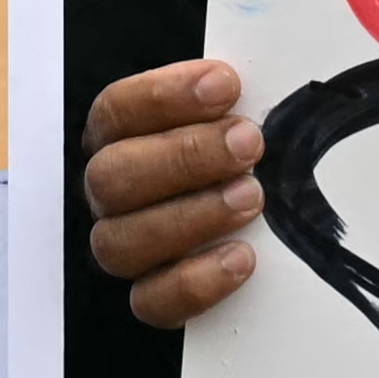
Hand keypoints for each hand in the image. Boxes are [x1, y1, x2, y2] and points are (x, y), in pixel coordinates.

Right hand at [84, 57, 265, 325]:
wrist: (267, 221)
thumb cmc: (240, 149)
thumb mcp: (235, 110)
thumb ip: (228, 92)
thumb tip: (241, 74)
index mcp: (119, 136)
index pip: (116, 110)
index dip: (165, 97)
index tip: (225, 85)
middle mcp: (111, 193)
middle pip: (111, 178)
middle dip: (184, 158)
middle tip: (247, 144)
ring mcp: (125, 247)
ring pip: (121, 242)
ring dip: (191, 217)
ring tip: (251, 196)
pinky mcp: (153, 298)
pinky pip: (151, 303)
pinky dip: (195, 283)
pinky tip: (241, 257)